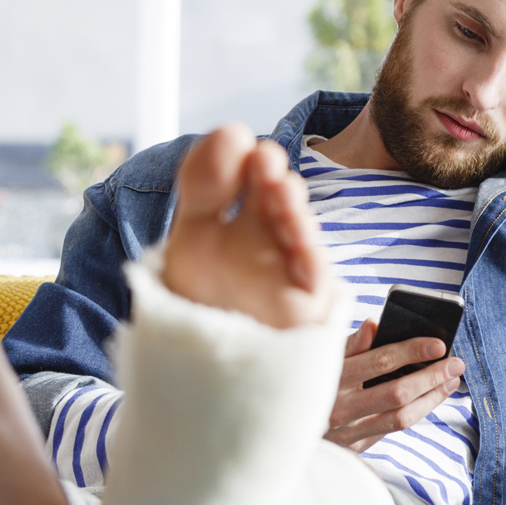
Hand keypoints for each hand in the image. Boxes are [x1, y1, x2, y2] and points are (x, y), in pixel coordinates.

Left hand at [162, 125, 330, 330]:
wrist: (205, 374)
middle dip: (271, 176)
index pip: (240, 179)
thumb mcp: (190, 240)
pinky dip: (309, 255)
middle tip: (263, 159)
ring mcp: (286, 270)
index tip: (234, 139)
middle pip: (274, 198)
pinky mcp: (305, 304)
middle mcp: (264, 240)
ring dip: (291, 209)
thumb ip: (204, 186)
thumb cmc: (200, 309)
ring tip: (281, 189)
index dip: (238, 158)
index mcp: (232, 221)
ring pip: (298, 232)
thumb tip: (232, 130)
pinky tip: (299, 237)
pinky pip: (315, 277)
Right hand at [324, 319, 465, 452]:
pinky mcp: (353, 447)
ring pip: (400, 416)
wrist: (284, 426)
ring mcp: (346, 431)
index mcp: (331, 377)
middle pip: (396, 392)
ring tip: (451, 379)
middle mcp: (337, 407)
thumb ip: (348, 344)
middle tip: (455, 362)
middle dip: (431, 375)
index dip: (412, 351)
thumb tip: (374, 324)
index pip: (379, 361)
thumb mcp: (323, 358)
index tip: (438, 343)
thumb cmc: (311, 382)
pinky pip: (393, 429)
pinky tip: (433, 397)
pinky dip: (418, 412)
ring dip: (432, 397)